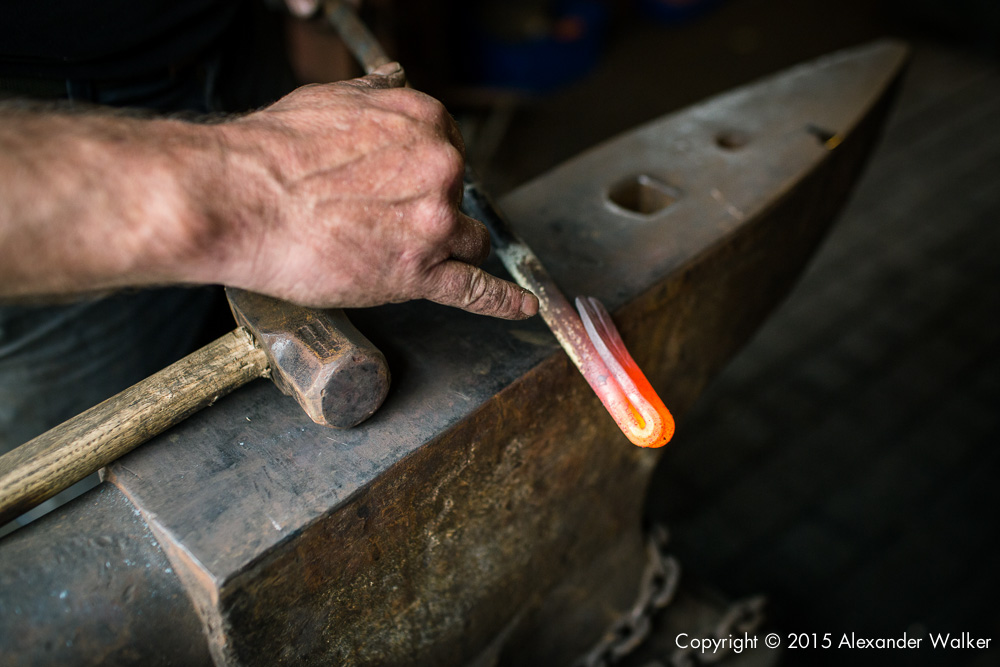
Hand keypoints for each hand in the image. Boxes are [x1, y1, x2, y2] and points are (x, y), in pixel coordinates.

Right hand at [203, 68, 537, 319]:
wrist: (242, 198)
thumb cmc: (275, 150)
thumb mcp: (330, 97)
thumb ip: (373, 96)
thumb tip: (391, 83)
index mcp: (424, 122)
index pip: (449, 151)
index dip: (427, 175)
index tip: (411, 187)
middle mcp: (441, 168)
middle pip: (461, 199)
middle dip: (435, 211)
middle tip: (392, 220)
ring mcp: (435, 224)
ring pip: (469, 242)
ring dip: (448, 248)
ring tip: (409, 254)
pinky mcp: (420, 274)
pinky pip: (477, 291)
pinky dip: (503, 302)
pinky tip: (519, 307)